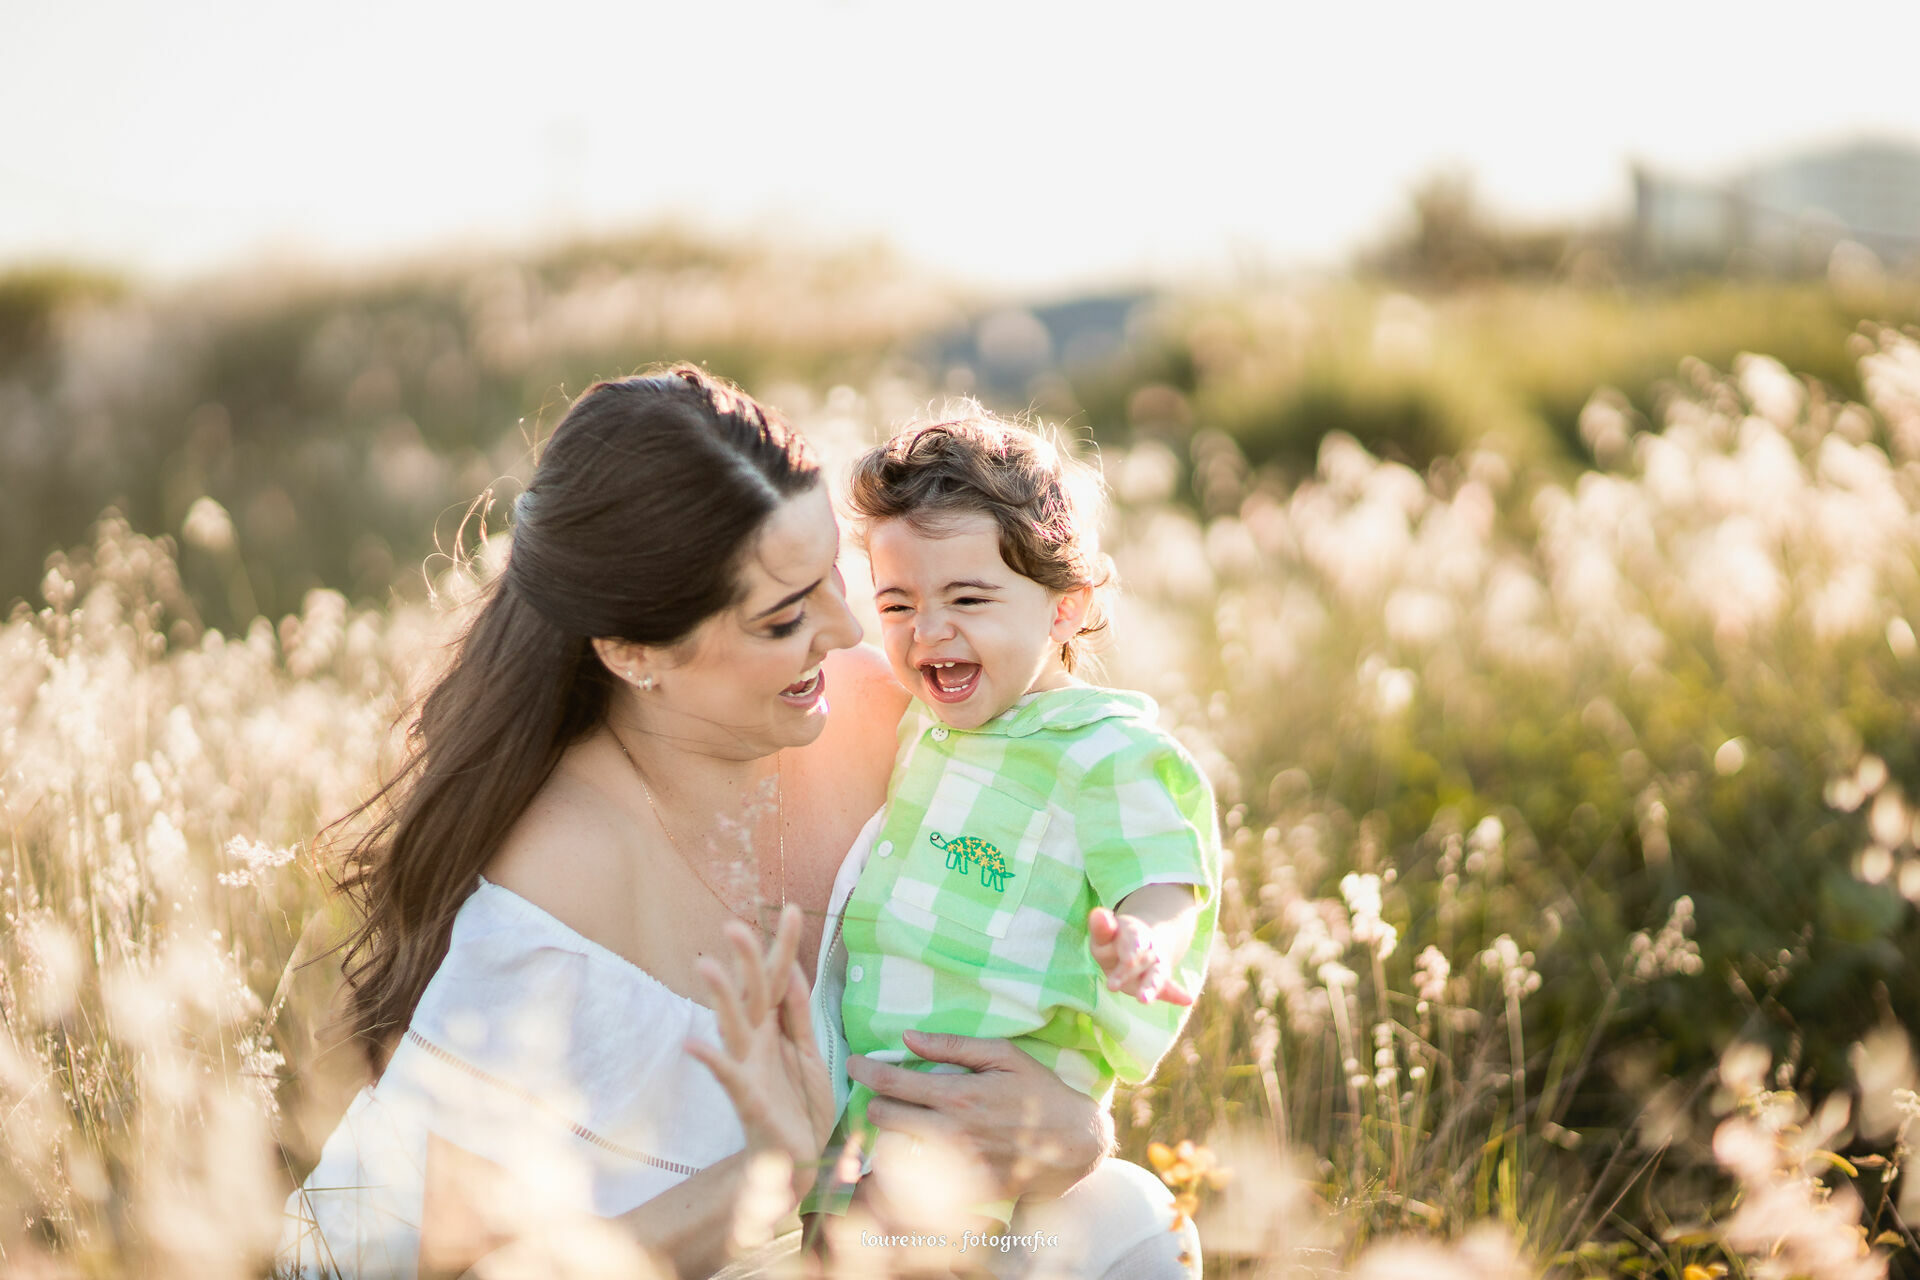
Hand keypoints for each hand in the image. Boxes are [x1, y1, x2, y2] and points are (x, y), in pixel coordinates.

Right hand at [687, 905, 835, 1205]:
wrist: (800, 1159)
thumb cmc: (800, 1103)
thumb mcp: (809, 1052)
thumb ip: (799, 1013)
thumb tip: (793, 968)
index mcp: (775, 1028)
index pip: (780, 978)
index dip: (785, 944)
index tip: (789, 908)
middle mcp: (758, 1041)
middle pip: (753, 992)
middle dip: (747, 959)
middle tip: (736, 924)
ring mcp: (749, 1067)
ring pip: (733, 1025)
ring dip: (720, 997)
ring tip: (707, 966)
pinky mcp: (747, 1099)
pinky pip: (728, 1077)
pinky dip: (711, 1061)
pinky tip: (692, 1046)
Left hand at [846, 1030, 1109, 1201]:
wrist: (1074, 1143)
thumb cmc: (1039, 1092)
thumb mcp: (1004, 1055)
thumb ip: (953, 1045)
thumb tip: (909, 1036)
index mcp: (959, 1094)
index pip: (893, 1082)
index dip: (865, 1070)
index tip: (853, 1062)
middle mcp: (952, 1131)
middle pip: (885, 1118)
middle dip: (875, 1102)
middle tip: (883, 1094)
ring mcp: (957, 1165)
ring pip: (897, 1151)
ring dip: (891, 1135)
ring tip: (903, 1120)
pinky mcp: (964, 1188)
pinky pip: (921, 1177)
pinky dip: (914, 1161)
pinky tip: (924, 1148)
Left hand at [1088, 907, 1193, 1005]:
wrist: (1139, 945)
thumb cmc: (1114, 942)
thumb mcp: (1104, 935)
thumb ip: (1101, 928)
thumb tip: (1098, 915)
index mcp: (1134, 934)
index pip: (1133, 939)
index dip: (1132, 949)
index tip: (1128, 959)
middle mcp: (1149, 950)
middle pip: (1142, 960)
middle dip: (1127, 972)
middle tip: (1112, 986)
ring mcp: (1156, 966)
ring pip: (1155, 976)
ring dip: (1150, 987)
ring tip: (1143, 999)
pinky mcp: (1159, 982)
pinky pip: (1169, 989)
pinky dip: (1177, 995)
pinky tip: (1187, 1000)